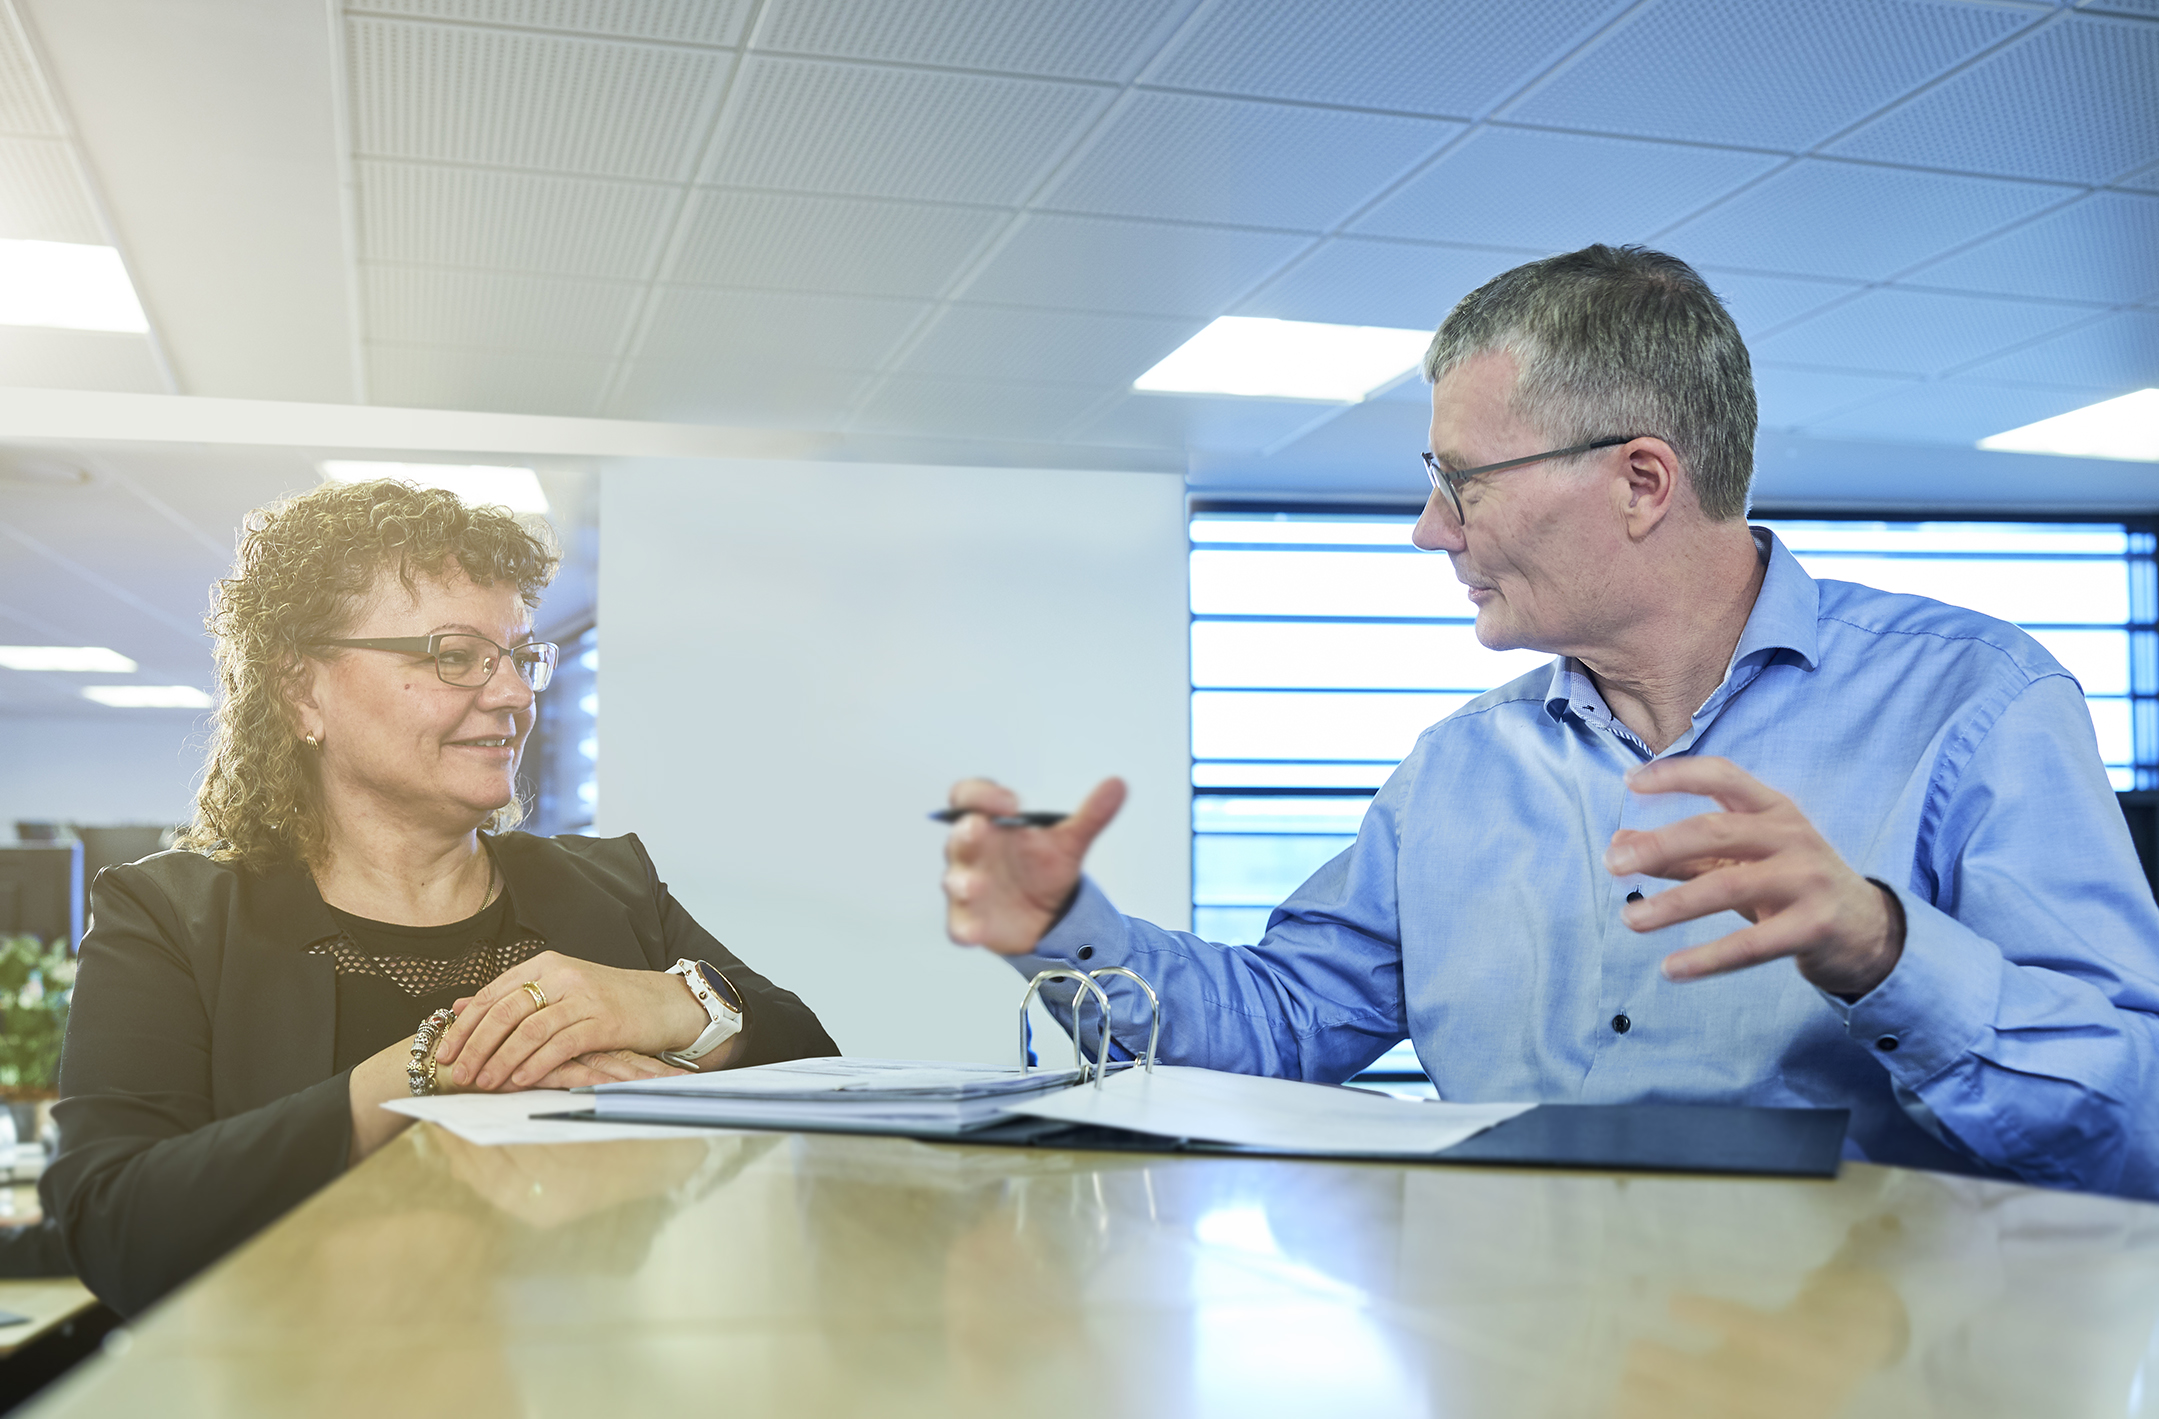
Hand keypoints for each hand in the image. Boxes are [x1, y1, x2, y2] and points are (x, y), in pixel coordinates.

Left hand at [435, 951, 709, 1090]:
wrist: (665, 1003)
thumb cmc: (609, 1001)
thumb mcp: (559, 990)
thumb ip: (512, 997)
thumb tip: (460, 1007)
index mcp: (546, 964)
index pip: (493, 994)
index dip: (464, 1025)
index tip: (443, 1052)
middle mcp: (562, 975)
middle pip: (505, 1011)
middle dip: (476, 1045)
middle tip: (458, 1073)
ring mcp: (584, 997)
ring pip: (529, 1029)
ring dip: (501, 1059)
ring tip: (483, 1083)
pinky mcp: (603, 1021)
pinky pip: (561, 1043)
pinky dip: (536, 1063)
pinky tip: (520, 1081)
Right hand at [942, 776, 1125, 954]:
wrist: (1047, 916)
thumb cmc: (1043, 870)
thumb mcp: (1069, 842)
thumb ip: (1091, 815)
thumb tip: (1118, 785)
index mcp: (990, 823)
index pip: (971, 797)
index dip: (983, 795)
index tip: (1011, 802)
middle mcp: (972, 852)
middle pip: (960, 836)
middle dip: (967, 833)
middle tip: (979, 828)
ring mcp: (968, 886)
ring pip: (954, 880)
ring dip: (963, 881)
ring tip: (975, 885)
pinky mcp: (969, 921)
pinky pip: (959, 925)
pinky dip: (963, 929)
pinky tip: (974, 934)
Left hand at [1604, 757, 1904, 996]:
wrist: (1868, 928)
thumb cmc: (1790, 883)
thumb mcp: (1741, 859)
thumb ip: (1684, 854)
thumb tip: (1619, 845)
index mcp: (1773, 809)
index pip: (1722, 775)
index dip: (1675, 774)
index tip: (1628, 782)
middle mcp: (1792, 836)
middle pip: (1716, 830)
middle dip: (1660, 846)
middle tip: (1614, 865)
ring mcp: (1806, 879)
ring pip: (1728, 886)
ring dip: (1673, 905)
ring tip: (1630, 921)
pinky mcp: (1813, 926)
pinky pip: (1752, 944)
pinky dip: (1707, 958)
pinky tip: (1670, 970)